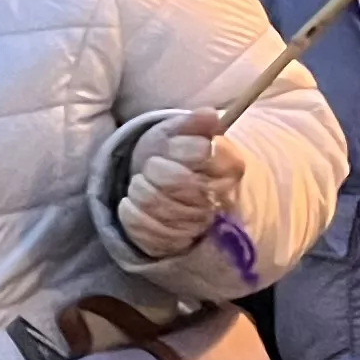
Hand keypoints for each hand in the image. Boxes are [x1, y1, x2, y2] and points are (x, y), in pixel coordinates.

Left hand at [116, 111, 245, 261]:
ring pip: (165, 211)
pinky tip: (130, 203)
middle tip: (151, 166)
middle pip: (183, 184)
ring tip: (139, 183)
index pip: (206, 157)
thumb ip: (194, 124)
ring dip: (142, 192)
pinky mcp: (176, 244)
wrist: (169, 187)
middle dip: (158, 171)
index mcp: (229, 168)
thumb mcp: (182, 134)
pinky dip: (132, 215)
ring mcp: (198, 226)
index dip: (183, 150)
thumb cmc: (176, 157)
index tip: (170, 145)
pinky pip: (151, 234)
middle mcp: (218, 200)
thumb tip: (210, 115)